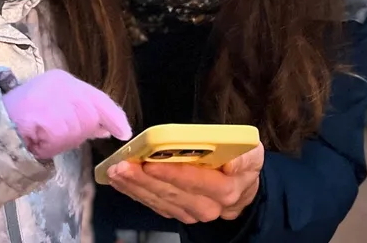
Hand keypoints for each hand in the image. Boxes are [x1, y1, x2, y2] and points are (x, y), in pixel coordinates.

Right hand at [2, 69, 131, 159]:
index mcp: (63, 79)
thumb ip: (78, 111)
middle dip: (81, 130)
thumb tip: (104, 128)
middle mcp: (65, 86)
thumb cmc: (18, 112)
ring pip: (79, 130)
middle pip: (91, 116)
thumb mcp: (50, 102)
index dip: (113, 116)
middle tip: (56, 131)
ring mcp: (59, 102)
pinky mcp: (53, 118)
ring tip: (41, 131)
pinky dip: (52, 144)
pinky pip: (64, 140)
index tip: (124, 131)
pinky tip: (38, 136)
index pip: (98, 98)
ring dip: (64, 138)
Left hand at [107, 143, 263, 223]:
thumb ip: (244, 156)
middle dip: (143, 179)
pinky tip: (121, 181)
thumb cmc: (241, 164)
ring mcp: (188, 212)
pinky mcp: (175, 211)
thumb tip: (231, 161)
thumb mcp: (251, 154)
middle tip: (122, 166)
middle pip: (171, 193)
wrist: (240, 190)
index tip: (150, 163)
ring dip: (133, 186)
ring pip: (158, 200)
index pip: (195, 182)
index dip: (171, 173)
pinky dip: (134, 192)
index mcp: (225, 190)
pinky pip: (152, 203)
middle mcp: (206, 206)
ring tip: (115, 171)